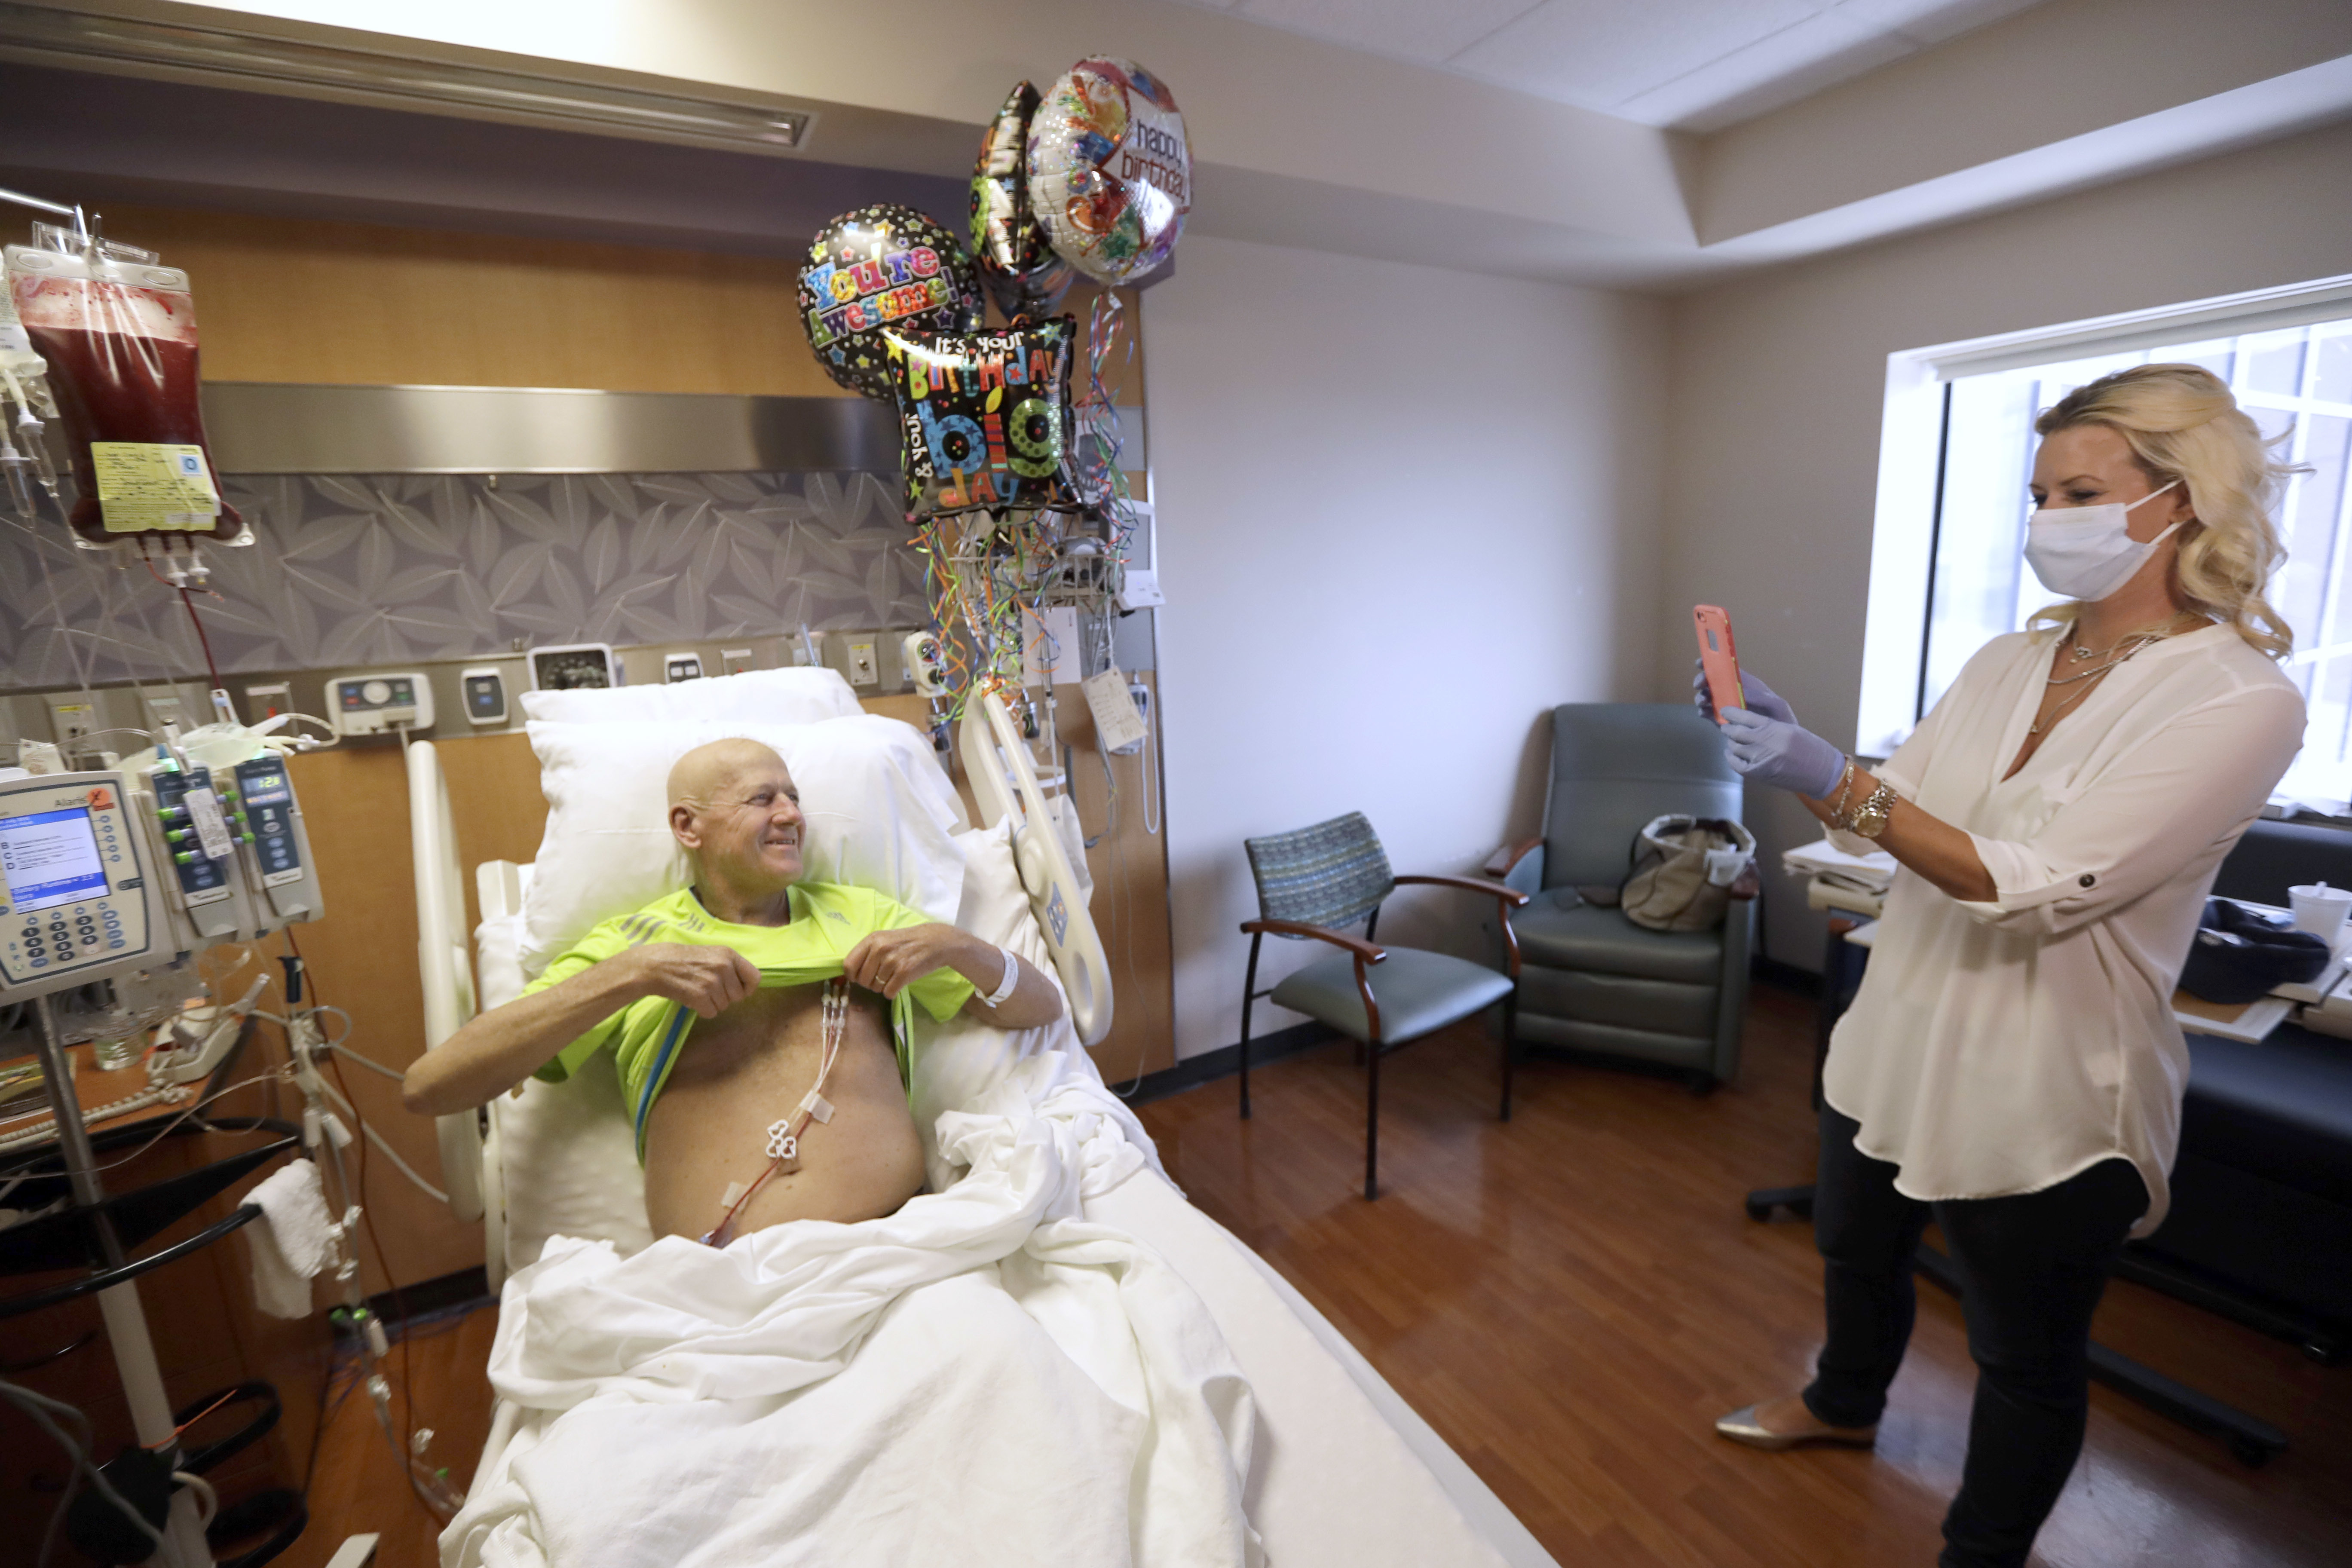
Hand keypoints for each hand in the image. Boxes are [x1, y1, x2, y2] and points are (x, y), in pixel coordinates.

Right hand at [624, 942, 758, 1017]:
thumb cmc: (684, 960)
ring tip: (697, 990)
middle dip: (725, 997)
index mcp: (729, 955)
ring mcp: (712, 982)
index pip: (755, 978)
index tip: (738, 991)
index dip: (748, 988)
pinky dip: (701, 1010)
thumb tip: (747, 985)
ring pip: (724, 1006)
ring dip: (711, 1003)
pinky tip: (691, 998)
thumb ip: (730, 966)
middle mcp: (724, 967)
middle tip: (708, 989)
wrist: (656, 965)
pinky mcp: (700, 996)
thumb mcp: (712, 954)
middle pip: (738, 996)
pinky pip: (711, 1013)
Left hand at [843, 924, 983, 1000]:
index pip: (849, 965)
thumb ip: (867, 952)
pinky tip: (899, 983)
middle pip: (862, 979)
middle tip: (882, 976)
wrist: (935, 941)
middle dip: (870, 983)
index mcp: (871, 940)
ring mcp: (892, 961)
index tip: (860, 977)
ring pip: (875, 987)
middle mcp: (880, 949)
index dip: (852, 975)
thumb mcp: (884, 939)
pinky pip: (888, 992)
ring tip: (893, 976)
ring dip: (883, 986)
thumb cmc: (906, 942)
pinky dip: (892, 992)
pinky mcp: (904, 972)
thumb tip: (850, 973)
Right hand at [1692, 659, 1794, 725]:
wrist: (1779, 744)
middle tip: (1699, 685)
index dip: (1713, 663)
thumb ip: (1760, 697)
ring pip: (1708, 697)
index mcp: (1746, 684)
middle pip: (1713, 681)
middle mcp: (1734, 693)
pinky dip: (1703, 712)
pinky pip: (1708, 713)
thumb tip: (1741, 692)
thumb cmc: (1781, 719)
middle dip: (1703, 680)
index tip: (1701, 663)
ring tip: (1702, 702)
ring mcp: (1727, 707)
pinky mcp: (1722, 721)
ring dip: (1701, 697)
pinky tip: (1703, 713)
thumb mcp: (1776, 705)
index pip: (1727, 669)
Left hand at [1721, 707, 1846, 798]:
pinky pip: (1736, 764)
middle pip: (1736, 732)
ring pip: (1734, 747)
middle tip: (1726, 725)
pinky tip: (1731, 753)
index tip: (1725, 711)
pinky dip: (1731, 757)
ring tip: (1731, 739)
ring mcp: (1760, 759)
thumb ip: (1768, 726)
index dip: (1731, 713)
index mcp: (1775, 728)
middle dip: (1728, 728)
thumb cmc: (1809, 748)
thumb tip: (1745, 722)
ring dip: (1730, 742)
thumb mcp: (1790, 729)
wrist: (1821, 772)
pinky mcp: (1758, 774)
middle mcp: (1766, 743)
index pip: (1745, 716)